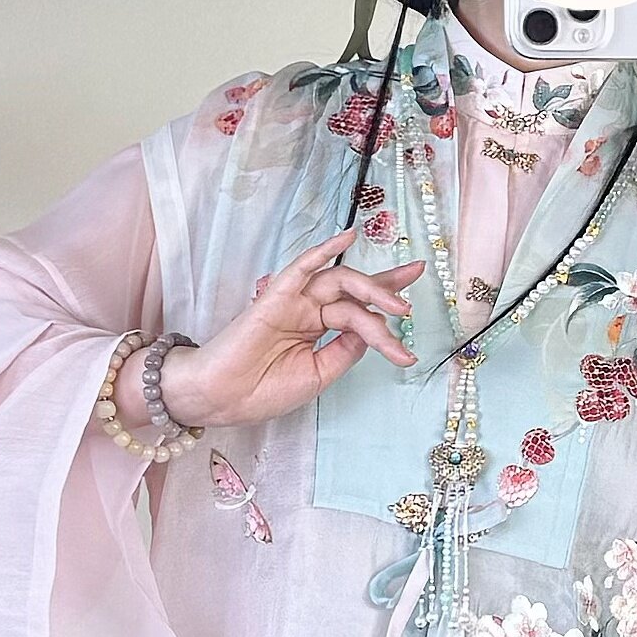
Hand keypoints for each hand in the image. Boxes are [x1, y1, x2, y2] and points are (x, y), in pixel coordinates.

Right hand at [155, 230, 425, 434]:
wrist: (224, 399)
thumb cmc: (263, 391)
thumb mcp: (319, 375)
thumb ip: (345, 351)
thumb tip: (373, 331)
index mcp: (318, 329)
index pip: (359, 308)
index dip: (386, 301)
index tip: (413, 307)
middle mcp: (309, 310)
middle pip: (355, 290)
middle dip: (388, 290)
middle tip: (410, 306)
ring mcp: (293, 301)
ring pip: (340, 282)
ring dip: (371, 291)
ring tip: (397, 310)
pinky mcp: (276, 296)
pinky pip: (302, 267)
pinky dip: (324, 250)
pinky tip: (348, 237)